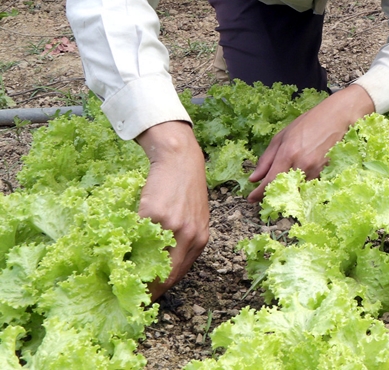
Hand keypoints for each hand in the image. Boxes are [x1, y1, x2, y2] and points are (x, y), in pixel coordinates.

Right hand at [136, 121, 210, 298]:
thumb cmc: (185, 189)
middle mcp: (189, 236)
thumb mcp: (193, 218)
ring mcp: (172, 226)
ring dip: (134, 273)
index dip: (160, 290)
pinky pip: (137, 238)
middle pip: (166, 274)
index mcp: (200, 239)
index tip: (144, 300)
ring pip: (149, 259)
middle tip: (129, 299)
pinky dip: (125, 249)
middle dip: (147, 290)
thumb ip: (182, 240)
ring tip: (119, 281)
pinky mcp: (154, 214)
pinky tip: (116, 254)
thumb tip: (158, 265)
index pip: (178, 274)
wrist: (180, 161)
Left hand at [247, 85, 373, 201]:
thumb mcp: (283, 136)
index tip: (251, 199)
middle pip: (283, 190)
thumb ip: (266, 158)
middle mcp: (302, 164)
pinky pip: (311, 186)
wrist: (339, 116)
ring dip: (289, 192)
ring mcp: (316, 170)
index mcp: (288, 153)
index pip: (269, 181)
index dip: (258, 193)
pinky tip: (301, 180)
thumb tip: (254, 178)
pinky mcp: (327, 172)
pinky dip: (303, 186)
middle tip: (266, 194)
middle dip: (273, 195)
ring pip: (298, 191)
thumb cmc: (310, 122)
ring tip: (284, 186)